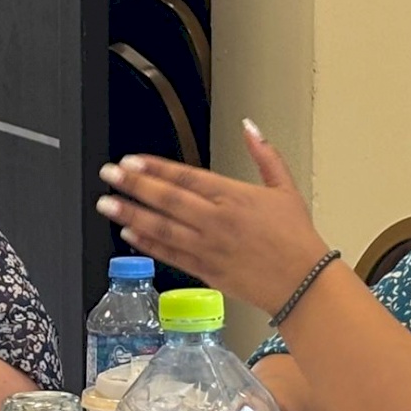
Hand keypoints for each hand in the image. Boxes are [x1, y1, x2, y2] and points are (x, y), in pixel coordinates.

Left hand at [95, 121, 332, 316]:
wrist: (303, 283)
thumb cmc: (296, 238)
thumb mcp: (285, 188)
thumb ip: (265, 155)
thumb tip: (250, 127)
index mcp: (233, 196)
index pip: (185, 177)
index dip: (154, 168)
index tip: (131, 161)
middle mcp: (216, 221)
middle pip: (167, 200)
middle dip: (133, 186)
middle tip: (109, 175)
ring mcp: (208, 248)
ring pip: (162, 227)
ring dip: (131, 214)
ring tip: (107, 204)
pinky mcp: (206, 272)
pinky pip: (170, 255)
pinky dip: (148, 244)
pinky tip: (129, 234)